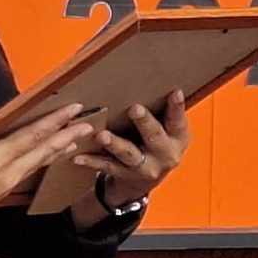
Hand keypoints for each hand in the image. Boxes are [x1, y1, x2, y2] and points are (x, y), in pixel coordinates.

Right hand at [0, 106, 93, 254]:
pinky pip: (28, 173)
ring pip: (38, 163)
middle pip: (43, 150)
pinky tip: (44, 160)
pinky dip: (42, 162)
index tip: (71, 110)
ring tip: (74, 141)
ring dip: (57, 149)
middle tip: (87, 124)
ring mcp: (6, 185)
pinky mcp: (1, 193)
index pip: (31, 136)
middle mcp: (6, 174)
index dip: (54, 121)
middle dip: (67, 135)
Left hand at [74, 92, 191, 208]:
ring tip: (103, 136)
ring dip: (115, 144)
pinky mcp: (125, 175)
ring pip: (128, 154)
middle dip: (145, 122)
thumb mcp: (166, 129)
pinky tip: (79, 156)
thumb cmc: (155, 143)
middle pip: (155, 137)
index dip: (177, 107)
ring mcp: (145, 167)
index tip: (175, 92)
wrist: (144, 181)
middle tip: (135, 109)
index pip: (178, 121)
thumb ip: (161, 109)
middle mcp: (165, 155)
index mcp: (178, 139)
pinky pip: (107, 167)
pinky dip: (92, 161)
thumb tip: (148, 76)